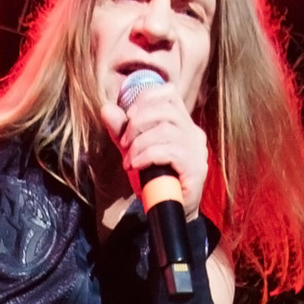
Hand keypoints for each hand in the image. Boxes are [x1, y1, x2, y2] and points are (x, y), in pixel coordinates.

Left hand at [100, 81, 208, 219]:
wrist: (166, 210)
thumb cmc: (153, 179)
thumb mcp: (133, 150)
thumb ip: (121, 131)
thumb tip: (106, 109)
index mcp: (182, 123)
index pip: (169, 93)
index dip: (146, 98)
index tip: (129, 116)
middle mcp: (193, 133)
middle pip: (166, 110)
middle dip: (137, 124)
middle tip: (124, 143)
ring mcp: (197, 150)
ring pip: (166, 131)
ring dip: (140, 144)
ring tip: (129, 160)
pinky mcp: (195, 168)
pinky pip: (169, 152)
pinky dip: (147, 156)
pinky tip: (136, 165)